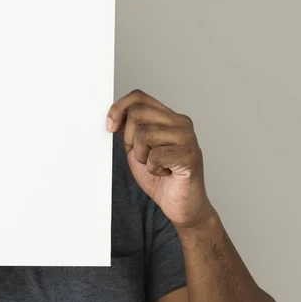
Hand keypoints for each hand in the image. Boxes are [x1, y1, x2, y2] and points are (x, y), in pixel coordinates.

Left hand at [107, 89, 213, 227]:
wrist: (181, 205)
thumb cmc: (161, 177)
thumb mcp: (136, 148)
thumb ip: (128, 130)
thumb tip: (112, 115)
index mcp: (168, 117)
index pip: (138, 97)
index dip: (119, 108)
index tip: (110, 126)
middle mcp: (180, 122)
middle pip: (137, 113)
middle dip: (130, 139)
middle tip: (142, 155)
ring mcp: (188, 137)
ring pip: (144, 134)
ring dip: (142, 156)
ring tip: (156, 165)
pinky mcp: (190, 155)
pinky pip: (155, 156)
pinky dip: (153, 169)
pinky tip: (166, 172)